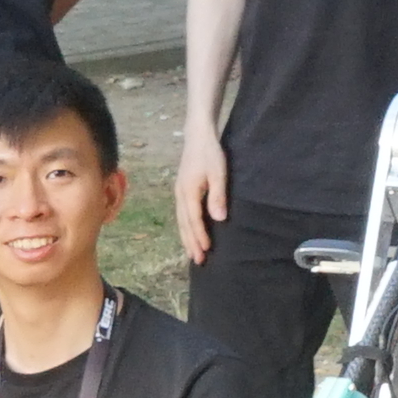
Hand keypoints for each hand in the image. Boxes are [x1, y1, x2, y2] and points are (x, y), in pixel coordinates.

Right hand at [177, 137, 228, 262]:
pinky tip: (190, 233)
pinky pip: (182, 214)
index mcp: (188, 192)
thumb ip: (218, 196)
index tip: (206, 250)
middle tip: (198, 261)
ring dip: (187, 238)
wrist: (198, 136)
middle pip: (184, 224)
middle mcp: (180, 195)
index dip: (200, 236)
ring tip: (193, 253)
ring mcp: (179, 193)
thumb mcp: (218, 173)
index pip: (194, 220)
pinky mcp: (181, 190)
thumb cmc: (210, 153)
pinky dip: (185, 227)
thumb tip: (218, 219)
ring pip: (181, 220)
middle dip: (190, 243)